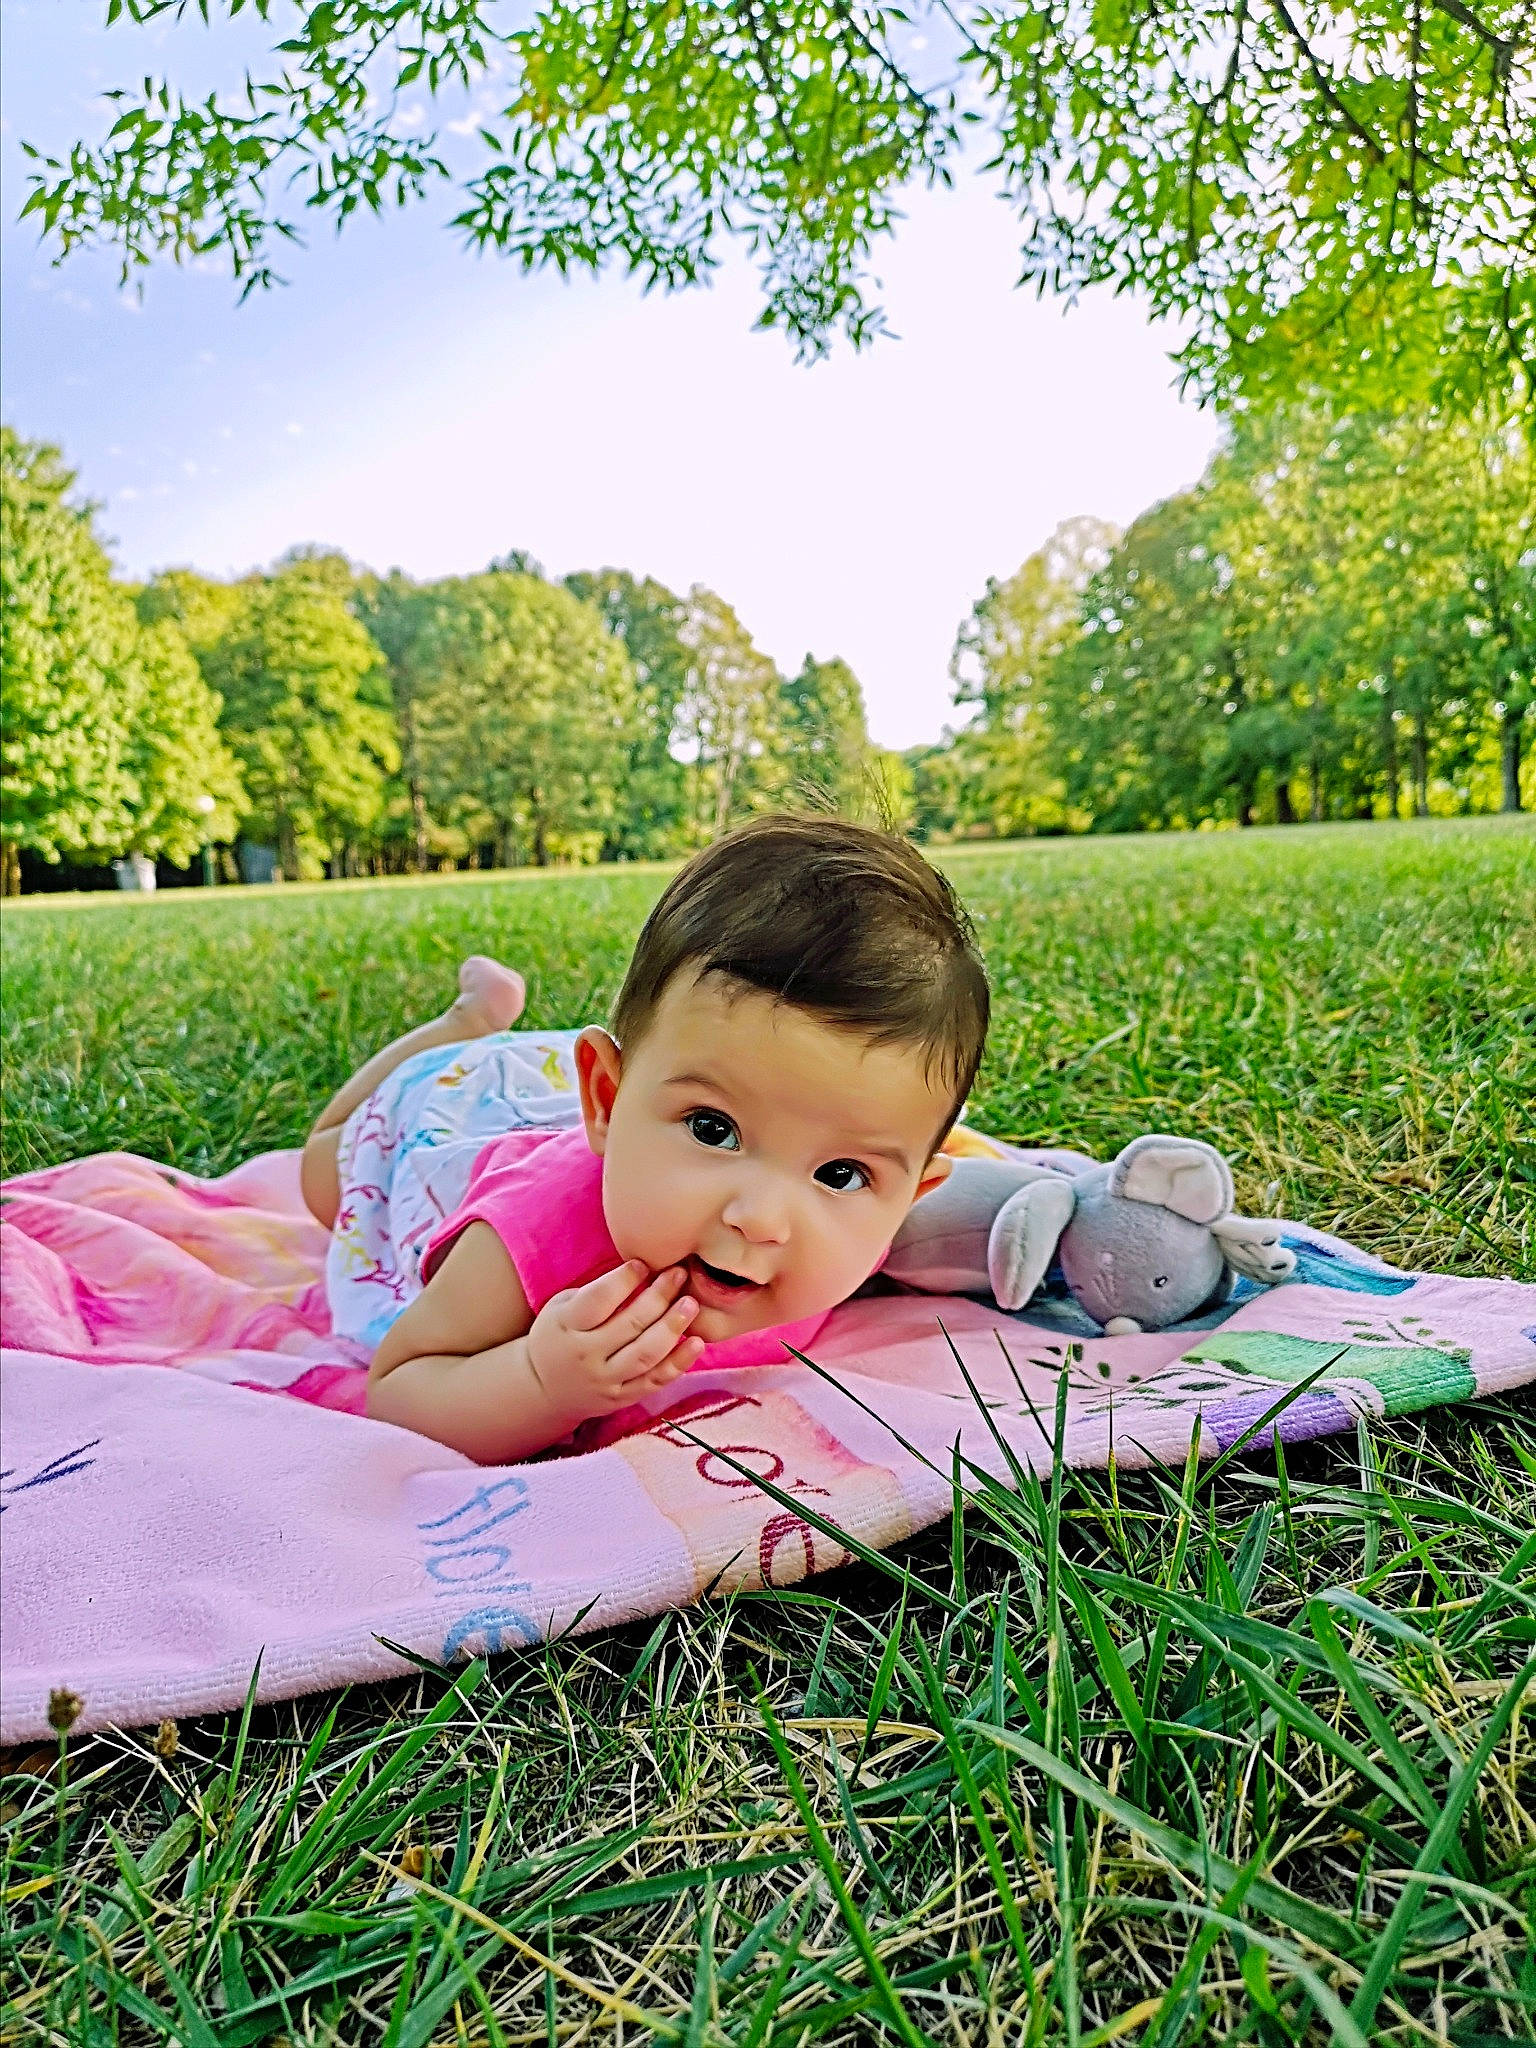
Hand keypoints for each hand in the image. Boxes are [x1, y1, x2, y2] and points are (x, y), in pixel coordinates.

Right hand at [527, 1260, 703, 1417]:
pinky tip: (696, 1343)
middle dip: (658, 1296)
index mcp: (567, 1325)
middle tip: (679, 1274)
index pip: (599, 1300)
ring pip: (645, 1355)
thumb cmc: (559, 1334)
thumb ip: (597, 1291)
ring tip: (691, 1304)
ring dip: (672, 1328)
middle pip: (629, 1325)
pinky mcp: (621, 1398)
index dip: (624, 1280)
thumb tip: (643, 1267)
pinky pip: (654, 1381)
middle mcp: (586, 1355)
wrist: (542, 1389)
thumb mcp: (562, 1307)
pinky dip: (678, 1363)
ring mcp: (605, 1379)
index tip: (643, 1264)